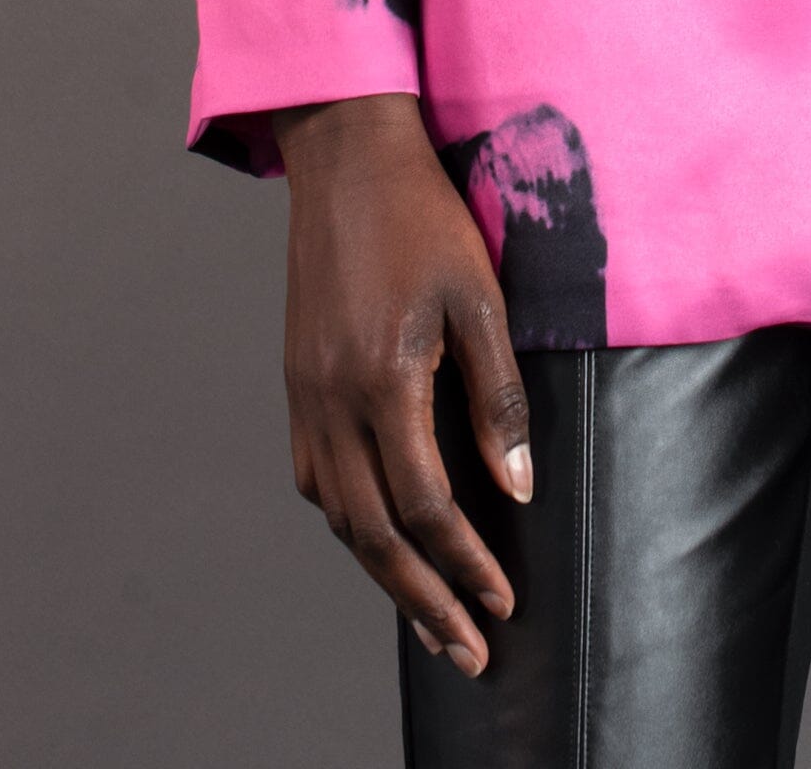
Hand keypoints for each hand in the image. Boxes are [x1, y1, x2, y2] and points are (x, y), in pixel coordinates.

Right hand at [274, 93, 530, 678]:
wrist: (347, 158)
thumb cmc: (423, 217)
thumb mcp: (479, 297)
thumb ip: (497, 398)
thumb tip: (514, 490)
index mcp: (382, 382)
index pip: (428, 507)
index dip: (468, 565)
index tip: (504, 604)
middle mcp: (332, 402)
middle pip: (375, 534)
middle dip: (424, 601)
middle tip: (467, 652)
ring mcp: (305, 395)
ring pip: (339, 516)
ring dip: (384, 574)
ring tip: (429, 617)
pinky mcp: (296, 382)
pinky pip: (316, 479)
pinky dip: (350, 524)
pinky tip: (379, 539)